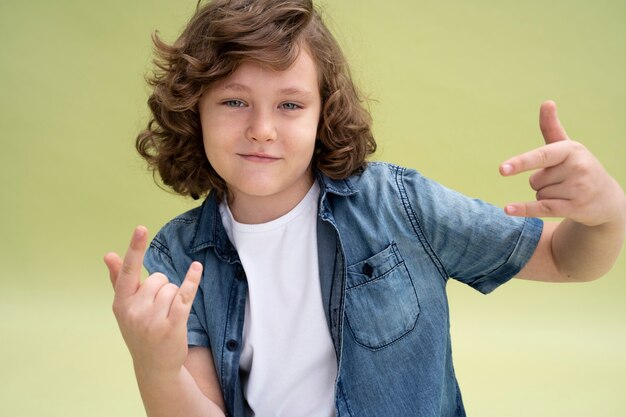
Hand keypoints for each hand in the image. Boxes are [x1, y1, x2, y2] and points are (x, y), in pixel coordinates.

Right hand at [104, 226, 201, 378]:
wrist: (154, 366)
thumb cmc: (139, 331)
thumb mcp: (125, 308)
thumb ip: (119, 280)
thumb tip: (108, 254)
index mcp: (121, 303)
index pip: (128, 271)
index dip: (135, 248)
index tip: (141, 228)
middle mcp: (135, 311)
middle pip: (159, 278)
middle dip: (162, 288)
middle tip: (157, 309)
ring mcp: (153, 320)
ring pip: (172, 288)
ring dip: (174, 297)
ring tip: (166, 316)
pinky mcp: (173, 325)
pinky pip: (185, 295)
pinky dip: (191, 280)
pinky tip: (196, 268)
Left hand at [499, 100, 624, 226]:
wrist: (607, 200)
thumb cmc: (580, 169)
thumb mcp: (568, 148)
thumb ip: (552, 129)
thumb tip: (547, 102)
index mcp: (571, 150)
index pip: (541, 156)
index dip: (520, 163)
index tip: (501, 169)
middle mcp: (577, 168)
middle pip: (534, 180)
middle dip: (541, 183)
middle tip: (562, 182)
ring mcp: (578, 189)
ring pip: (539, 194)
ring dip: (545, 196)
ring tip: (566, 193)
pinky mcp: (575, 208)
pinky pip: (542, 208)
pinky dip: (524, 209)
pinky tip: (508, 209)